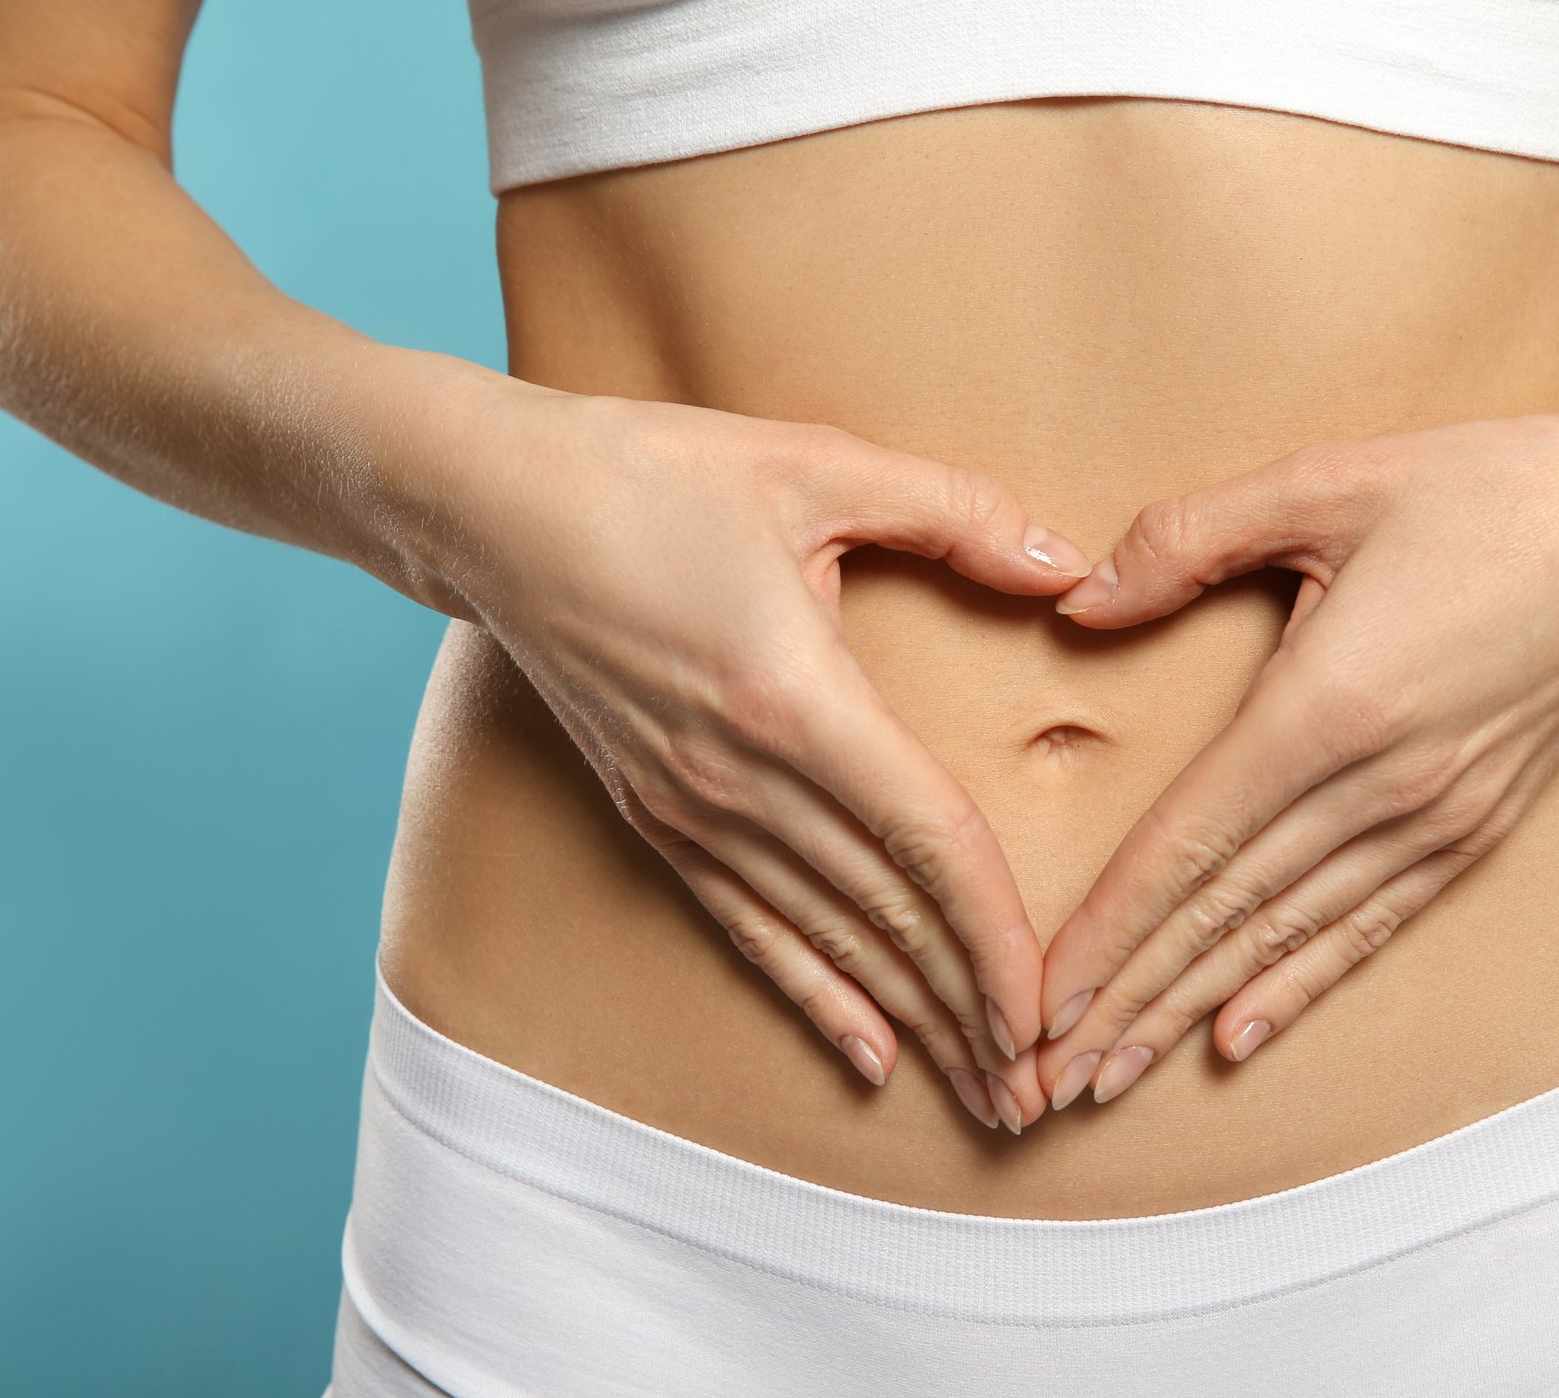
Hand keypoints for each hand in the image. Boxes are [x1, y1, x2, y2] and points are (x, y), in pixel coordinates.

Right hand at [420, 376, 1092, 1130]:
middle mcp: (740, 778)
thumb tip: (1070, 564)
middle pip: (886, 918)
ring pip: (827, 941)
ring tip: (982, 1093)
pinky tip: (871, 1055)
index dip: (995, 935)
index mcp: (794, 697)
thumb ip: (953, 512)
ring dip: (913, 1021)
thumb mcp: (813, 463)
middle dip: (971, 1012)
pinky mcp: (656, 818)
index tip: (1047, 1009)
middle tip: (1039, 1094)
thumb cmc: (653, 472)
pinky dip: (816, 996)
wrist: (487, 507)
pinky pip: (751, 928)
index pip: (926, 841)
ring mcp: (691, 809)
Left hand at [1032, 398, 1558, 1107]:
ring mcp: (1436, 819)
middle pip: (1225, 916)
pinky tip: (1239, 1037)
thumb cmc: (1491, 489)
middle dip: (1129, 999)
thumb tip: (1079, 601)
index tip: (1042, 999)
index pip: (1188, 846)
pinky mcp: (1475, 828)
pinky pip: (1368, 928)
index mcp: (1328, 707)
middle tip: (1047, 1074)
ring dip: (1193, 1010)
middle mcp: (1381, 788)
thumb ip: (1189, 539)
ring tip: (1114, 1073)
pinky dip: (1297, 987)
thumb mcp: (1326, 480)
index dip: (1109, 931)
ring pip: (1287, 938)